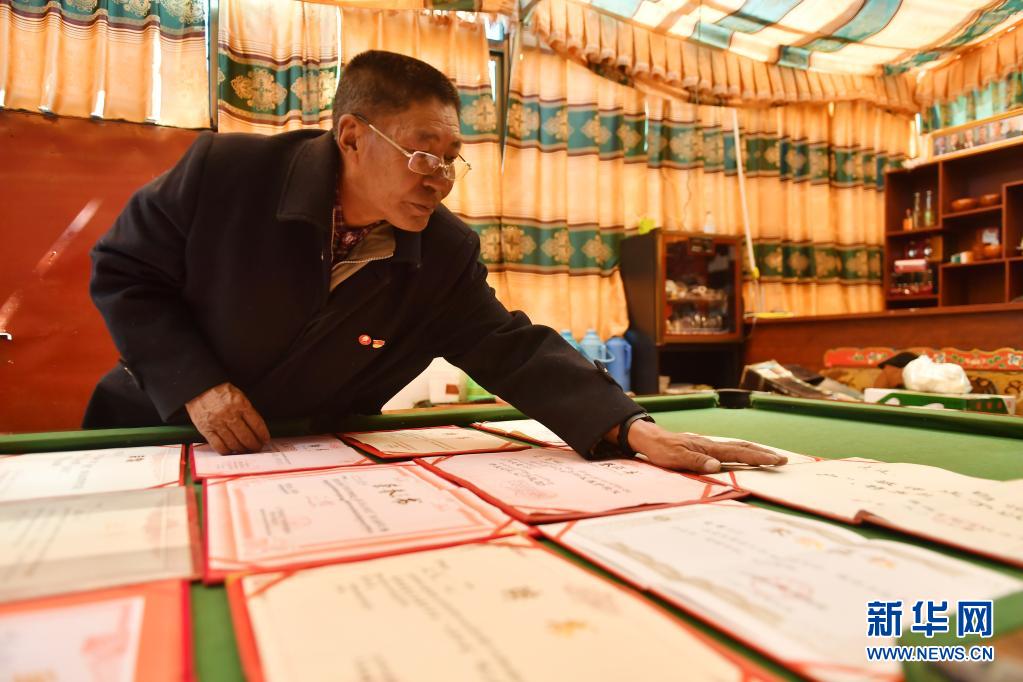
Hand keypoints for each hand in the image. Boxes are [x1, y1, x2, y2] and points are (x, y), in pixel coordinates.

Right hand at [185, 382, 270, 453]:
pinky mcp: (206, 429)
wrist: (199, 388)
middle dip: (254, 445)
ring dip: (242, 450)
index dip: (263, 435)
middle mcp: (229, 414)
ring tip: (246, 450)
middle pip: (246, 436)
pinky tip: (231, 451)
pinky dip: (227, 451)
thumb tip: (256, 429)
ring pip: (234, 443)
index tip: (265, 440)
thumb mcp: (238, 395)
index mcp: (240, 404)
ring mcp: (217, 423)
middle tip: (257, 448)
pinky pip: (219, 445)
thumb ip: (247, 410)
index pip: (257, 424)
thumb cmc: (220, 392)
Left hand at [614, 420, 785, 472]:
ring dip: (756, 452)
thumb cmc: (662, 450)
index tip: (775, 460)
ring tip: (772, 456)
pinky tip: (747, 455)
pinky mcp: (705, 449)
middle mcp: (712, 446)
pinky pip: (729, 450)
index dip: (758, 457)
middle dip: (764, 453)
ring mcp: (709, 446)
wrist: (650, 439)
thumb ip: (696, 462)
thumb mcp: (675, 458)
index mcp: (708, 448)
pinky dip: (743, 452)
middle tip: (783, 459)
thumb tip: (717, 467)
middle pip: (743, 447)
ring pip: (738, 447)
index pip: (738, 453)